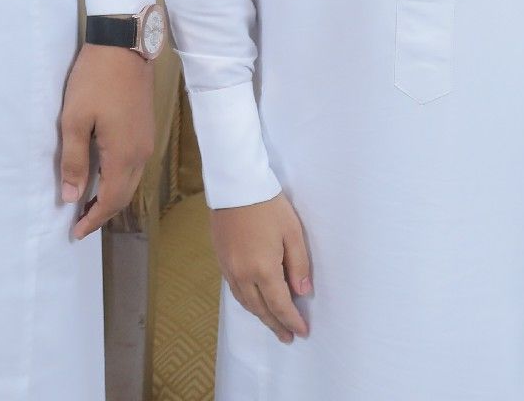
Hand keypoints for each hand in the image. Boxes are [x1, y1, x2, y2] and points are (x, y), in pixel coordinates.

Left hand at [58, 43, 155, 239]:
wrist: (123, 45)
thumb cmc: (94, 80)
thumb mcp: (74, 120)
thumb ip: (74, 160)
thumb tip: (71, 197)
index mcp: (124, 155)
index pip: (111, 200)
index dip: (93, 219)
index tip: (75, 233)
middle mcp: (141, 153)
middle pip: (124, 195)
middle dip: (103, 212)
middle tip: (80, 223)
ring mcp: (146, 141)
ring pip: (131, 181)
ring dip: (112, 196)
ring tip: (89, 203)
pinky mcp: (146, 129)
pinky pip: (134, 166)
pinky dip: (119, 180)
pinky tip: (104, 176)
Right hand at [210, 192, 311, 342]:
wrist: (236, 186)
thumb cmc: (268, 206)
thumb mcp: (293, 232)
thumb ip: (299, 265)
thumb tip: (303, 292)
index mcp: (263, 269)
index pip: (280, 305)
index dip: (291, 320)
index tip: (302, 331)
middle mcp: (243, 274)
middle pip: (260, 309)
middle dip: (276, 325)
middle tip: (288, 337)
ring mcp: (229, 268)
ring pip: (246, 302)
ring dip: (260, 316)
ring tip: (273, 324)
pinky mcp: (221, 260)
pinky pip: (235, 291)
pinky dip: (247, 302)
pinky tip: (254, 303)